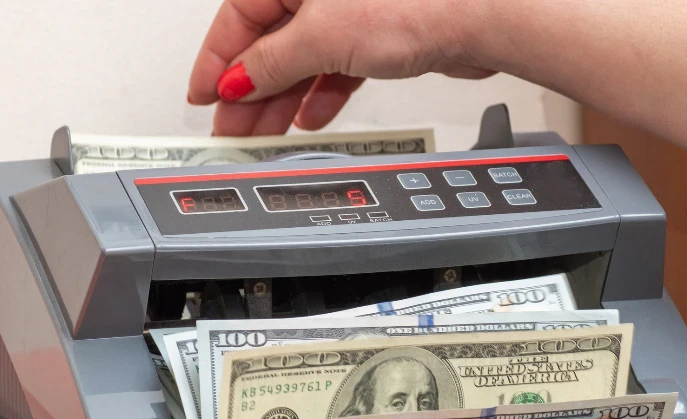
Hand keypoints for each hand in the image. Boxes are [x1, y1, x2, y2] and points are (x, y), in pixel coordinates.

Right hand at [188, 0, 495, 135]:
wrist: (484, 16)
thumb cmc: (417, 1)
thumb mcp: (323, 37)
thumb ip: (272, 62)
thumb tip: (237, 81)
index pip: (239, 16)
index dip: (218, 61)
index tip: (202, 96)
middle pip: (271, 42)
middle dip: (250, 90)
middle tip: (232, 130)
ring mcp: (350, 11)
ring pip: (303, 60)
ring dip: (283, 100)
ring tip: (264, 136)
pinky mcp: (378, 34)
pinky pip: (336, 67)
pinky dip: (322, 95)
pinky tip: (309, 120)